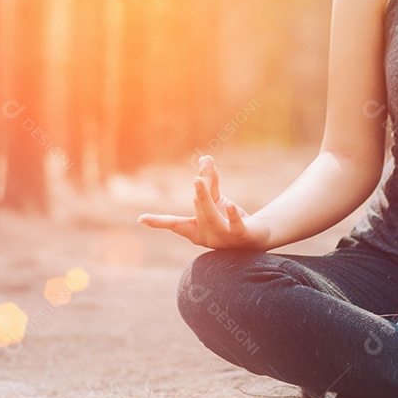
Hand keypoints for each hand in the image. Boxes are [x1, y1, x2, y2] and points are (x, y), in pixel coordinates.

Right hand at [137, 155, 269, 249]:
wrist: (256, 239)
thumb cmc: (229, 220)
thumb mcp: (217, 200)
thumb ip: (210, 181)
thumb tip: (205, 158)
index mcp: (197, 228)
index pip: (176, 224)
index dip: (158, 222)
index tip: (141, 219)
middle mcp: (208, 234)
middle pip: (201, 209)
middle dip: (197, 193)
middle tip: (194, 177)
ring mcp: (224, 236)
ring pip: (212, 216)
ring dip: (205, 199)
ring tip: (198, 180)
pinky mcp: (242, 235)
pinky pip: (236, 225)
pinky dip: (232, 215)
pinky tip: (230, 205)